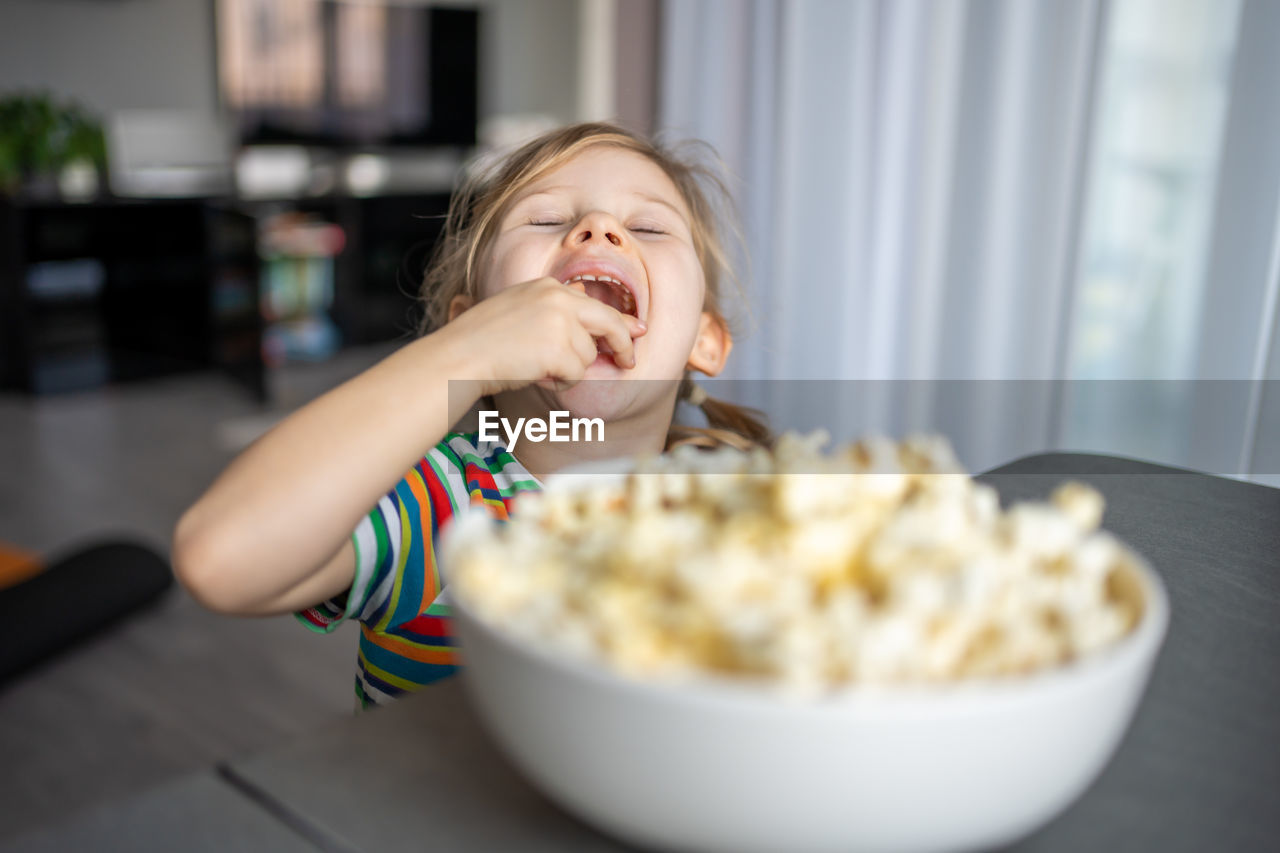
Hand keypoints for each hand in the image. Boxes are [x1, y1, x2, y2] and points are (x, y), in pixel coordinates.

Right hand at [435, 277, 646, 394]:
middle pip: (609, 322)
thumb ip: (553, 307)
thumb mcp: (519, 309)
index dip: (619, 320)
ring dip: (569, 368)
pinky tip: (536, 374)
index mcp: (548, 287)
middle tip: (630, 361)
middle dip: (623, 343)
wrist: (460, 356)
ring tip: (536, 366)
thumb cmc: (481, 340)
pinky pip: (577, 374)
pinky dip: (560, 381)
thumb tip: (586, 302)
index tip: (637, 330)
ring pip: (588, 355)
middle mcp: (558, 298)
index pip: (595, 303)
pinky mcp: (559, 348)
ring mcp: (560, 322)